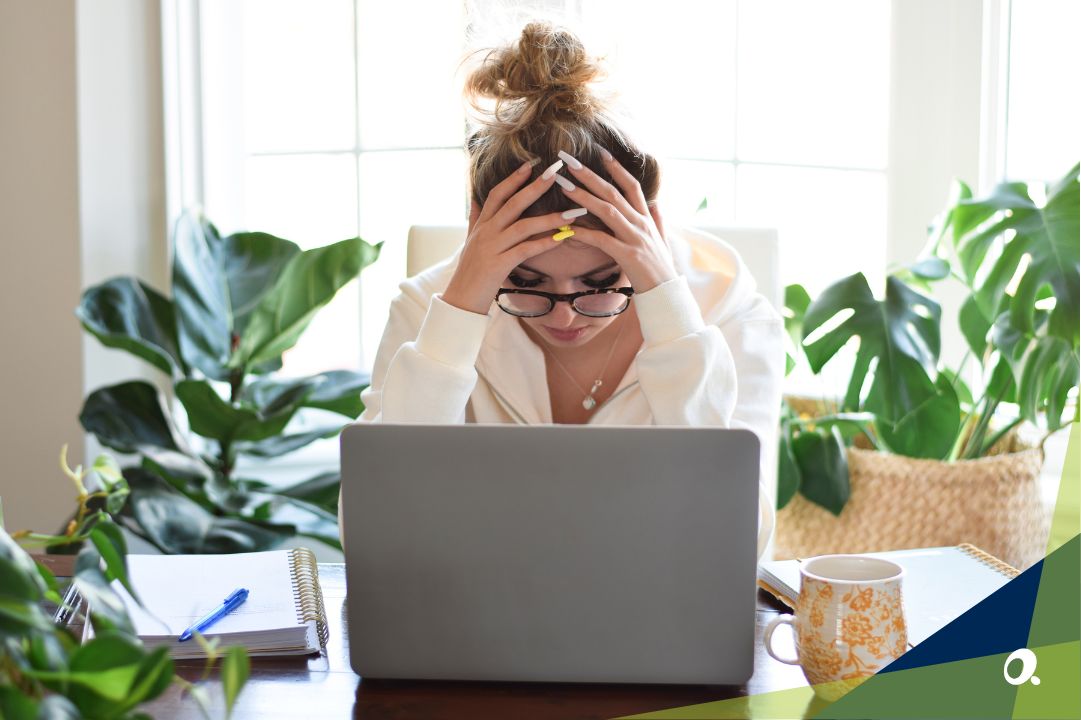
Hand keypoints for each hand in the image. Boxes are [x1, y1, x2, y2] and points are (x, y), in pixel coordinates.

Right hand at [442, 160, 578, 314]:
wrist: (460, 299)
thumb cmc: (469, 271)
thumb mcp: (470, 240)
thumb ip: (474, 218)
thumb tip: (475, 198)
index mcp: (482, 224)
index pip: (497, 194)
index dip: (513, 178)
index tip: (531, 164)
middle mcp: (486, 232)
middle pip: (512, 203)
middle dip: (535, 187)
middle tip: (555, 172)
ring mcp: (492, 248)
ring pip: (523, 226)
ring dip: (549, 218)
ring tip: (573, 212)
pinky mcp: (499, 265)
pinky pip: (525, 250)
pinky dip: (544, 243)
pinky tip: (562, 238)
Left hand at [555, 151, 677, 292]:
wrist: (667, 294)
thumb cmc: (661, 269)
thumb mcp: (663, 240)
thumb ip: (659, 220)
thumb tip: (655, 203)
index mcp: (647, 218)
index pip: (632, 186)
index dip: (617, 169)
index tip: (601, 153)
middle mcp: (641, 224)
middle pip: (614, 192)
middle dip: (590, 175)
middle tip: (569, 161)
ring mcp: (635, 238)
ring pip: (607, 210)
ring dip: (583, 196)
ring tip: (564, 185)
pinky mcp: (627, 255)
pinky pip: (602, 240)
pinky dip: (584, 232)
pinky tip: (567, 227)